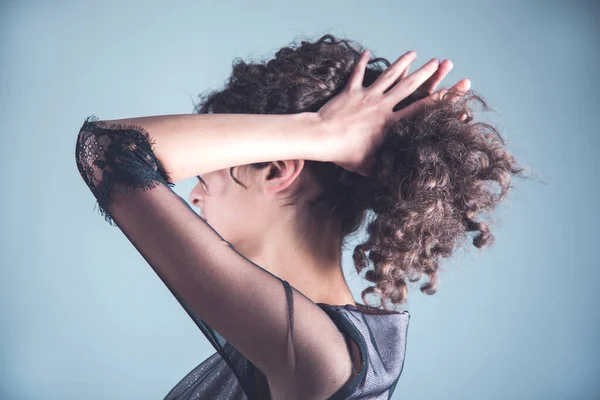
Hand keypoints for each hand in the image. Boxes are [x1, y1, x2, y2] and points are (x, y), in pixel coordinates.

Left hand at [318, 50, 470, 176]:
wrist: (322, 138)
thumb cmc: (344, 154)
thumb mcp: (368, 166)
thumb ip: (382, 168)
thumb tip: (395, 180)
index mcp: (390, 123)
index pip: (420, 110)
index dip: (438, 100)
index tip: (452, 90)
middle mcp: (382, 106)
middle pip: (409, 85)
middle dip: (425, 73)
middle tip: (438, 62)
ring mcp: (367, 96)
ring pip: (389, 75)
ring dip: (402, 62)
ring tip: (413, 52)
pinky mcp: (350, 91)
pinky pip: (358, 74)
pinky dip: (361, 63)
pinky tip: (367, 53)